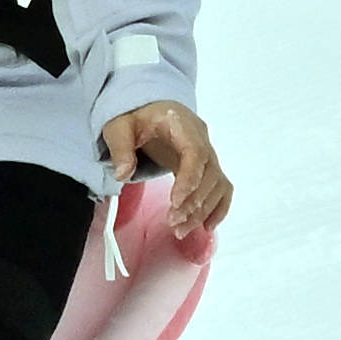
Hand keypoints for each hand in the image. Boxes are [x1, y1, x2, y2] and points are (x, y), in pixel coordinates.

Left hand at [101, 99, 231, 237]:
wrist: (147, 109)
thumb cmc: (134, 116)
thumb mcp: (119, 126)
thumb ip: (120, 148)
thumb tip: (123, 174)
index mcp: (183, 125)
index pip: (196, 153)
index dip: (190, 179)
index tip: (175, 202)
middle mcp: (202, 139)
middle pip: (210, 173)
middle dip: (194, 202)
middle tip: (173, 223)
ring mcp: (207, 153)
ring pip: (217, 184)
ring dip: (203, 210)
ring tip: (180, 230)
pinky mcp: (206, 166)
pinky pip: (221, 187)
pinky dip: (218, 207)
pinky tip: (207, 226)